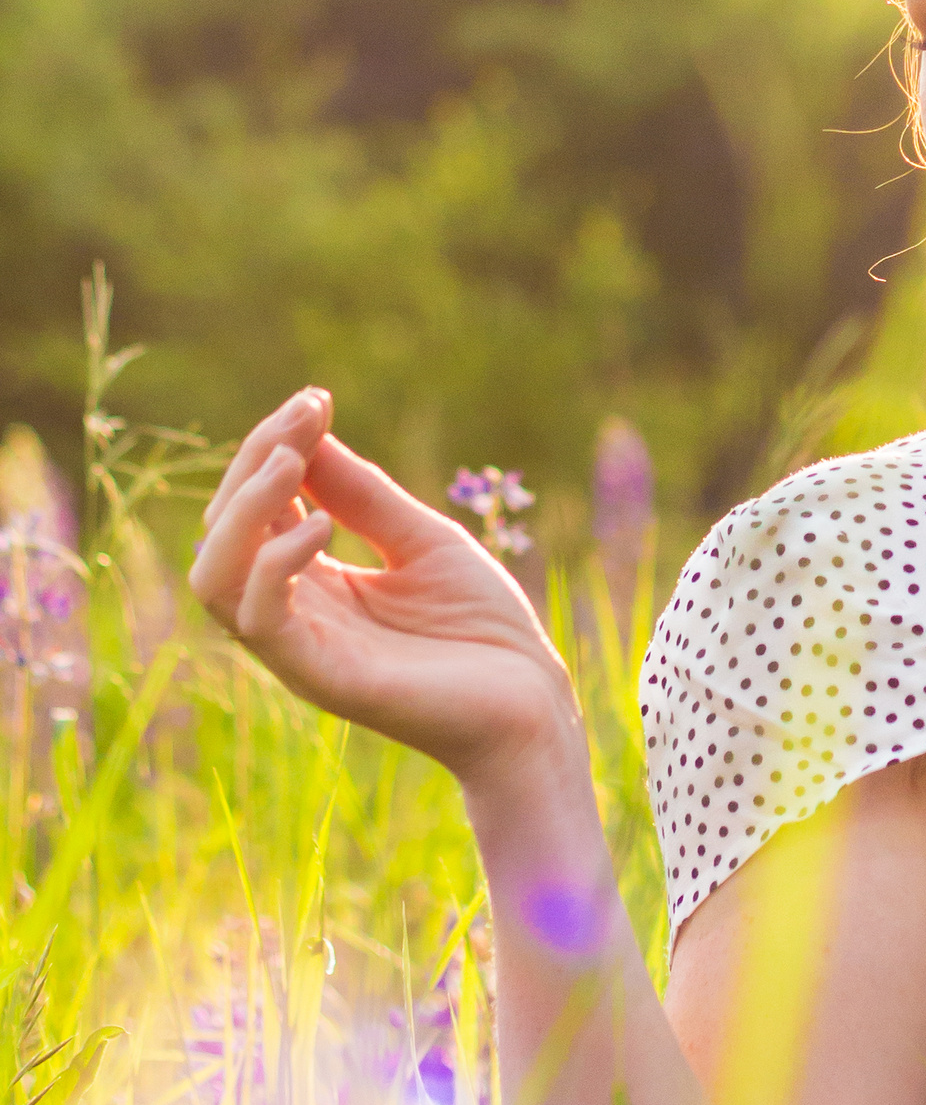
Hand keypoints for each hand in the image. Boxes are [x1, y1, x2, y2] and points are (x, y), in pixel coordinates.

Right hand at [189, 388, 580, 787]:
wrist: (530, 705)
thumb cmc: (484, 629)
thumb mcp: (425, 540)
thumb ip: (364, 496)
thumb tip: (308, 432)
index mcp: (315, 580)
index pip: (260, 506)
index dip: (275, 446)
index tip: (313, 399)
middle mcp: (294, 611)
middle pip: (225, 530)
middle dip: (252, 463)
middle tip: (302, 417)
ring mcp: (298, 646)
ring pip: (216, 574)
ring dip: (244, 508)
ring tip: (291, 460)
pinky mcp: (316, 675)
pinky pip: (258, 617)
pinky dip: (275, 562)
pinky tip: (320, 525)